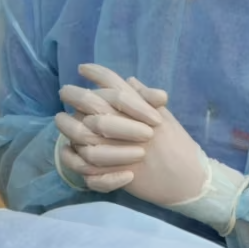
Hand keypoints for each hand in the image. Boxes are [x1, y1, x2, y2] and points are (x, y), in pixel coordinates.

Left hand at [62, 65, 248, 235]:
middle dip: (74, 94)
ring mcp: (119, 147)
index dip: (97, 73)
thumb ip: (146, 99)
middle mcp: (128, 123)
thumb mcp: (166, 117)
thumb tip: (130, 80)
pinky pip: (85, 162)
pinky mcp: (114, 169)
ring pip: (83, 131)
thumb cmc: (179, 147)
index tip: (82, 68)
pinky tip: (68, 148)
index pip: (115, 83)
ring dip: (68, 125)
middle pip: (93, 103)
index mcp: (141, 108)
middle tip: (63, 91)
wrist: (188, 179)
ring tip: (60, 119)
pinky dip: (74, 156)